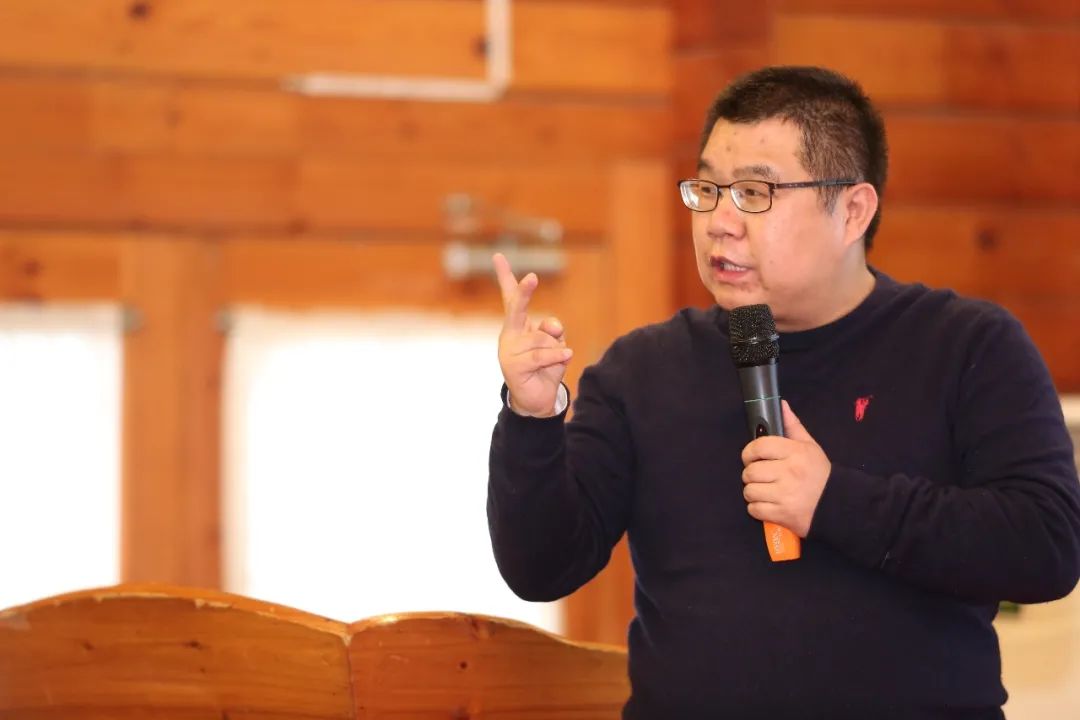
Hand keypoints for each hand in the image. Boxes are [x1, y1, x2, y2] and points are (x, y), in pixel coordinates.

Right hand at [493, 253, 572, 416]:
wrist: (537, 399)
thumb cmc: (546, 367)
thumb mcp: (554, 344)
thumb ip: (552, 330)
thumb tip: (550, 326)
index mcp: (518, 325)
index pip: (510, 297)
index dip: (505, 276)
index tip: (498, 256)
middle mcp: (510, 334)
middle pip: (516, 308)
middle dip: (525, 292)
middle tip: (533, 276)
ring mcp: (509, 351)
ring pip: (543, 338)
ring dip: (556, 349)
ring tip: (551, 362)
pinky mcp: (514, 367)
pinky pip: (544, 354)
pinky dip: (558, 355)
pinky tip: (566, 356)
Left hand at [740, 401, 829, 537]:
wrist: (838, 506)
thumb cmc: (820, 474)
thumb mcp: (810, 447)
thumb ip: (793, 426)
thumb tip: (781, 405)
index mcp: (796, 453)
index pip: (759, 446)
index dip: (749, 452)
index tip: (752, 457)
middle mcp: (789, 472)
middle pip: (750, 471)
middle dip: (751, 475)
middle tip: (761, 477)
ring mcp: (785, 495)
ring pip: (749, 491)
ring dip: (753, 492)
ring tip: (765, 491)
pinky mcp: (782, 515)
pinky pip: (754, 510)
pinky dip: (757, 509)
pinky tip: (768, 505)